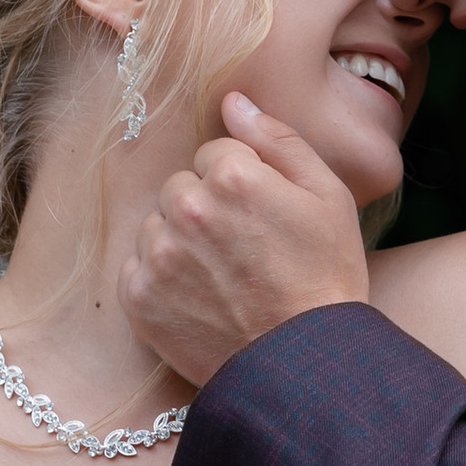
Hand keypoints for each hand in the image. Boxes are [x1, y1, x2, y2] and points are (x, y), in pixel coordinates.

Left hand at [121, 94, 368, 386]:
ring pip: (158, 226)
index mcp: (233, 174)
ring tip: (223, 278)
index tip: (263, 218)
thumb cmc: (327, 276)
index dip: (243, 182)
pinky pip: (138, 268)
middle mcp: (187, 207)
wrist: (308, 365)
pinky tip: (200, 299)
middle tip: (244, 250)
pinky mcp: (140, 299)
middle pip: (181, 186)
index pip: (215, 152)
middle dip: (206, 208)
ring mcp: (160, 255)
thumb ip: (277, 138)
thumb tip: (232, 100)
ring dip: (181, 242)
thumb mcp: (327, 195)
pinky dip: (162, 281)